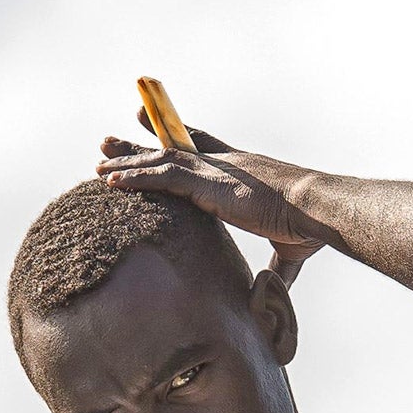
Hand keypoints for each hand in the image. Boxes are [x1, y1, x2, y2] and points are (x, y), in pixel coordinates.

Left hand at [98, 113, 323, 283]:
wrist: (313, 208)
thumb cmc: (309, 225)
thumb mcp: (291, 247)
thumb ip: (280, 267)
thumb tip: (278, 287)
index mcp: (242, 171)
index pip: (203, 145)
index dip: (179, 136)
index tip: (153, 125)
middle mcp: (224, 163)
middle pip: (171, 147)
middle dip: (138, 145)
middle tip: (109, 142)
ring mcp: (213, 171)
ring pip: (160, 160)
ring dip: (127, 161)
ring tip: (99, 161)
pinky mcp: (206, 184)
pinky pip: (160, 177)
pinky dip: (134, 178)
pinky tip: (110, 182)